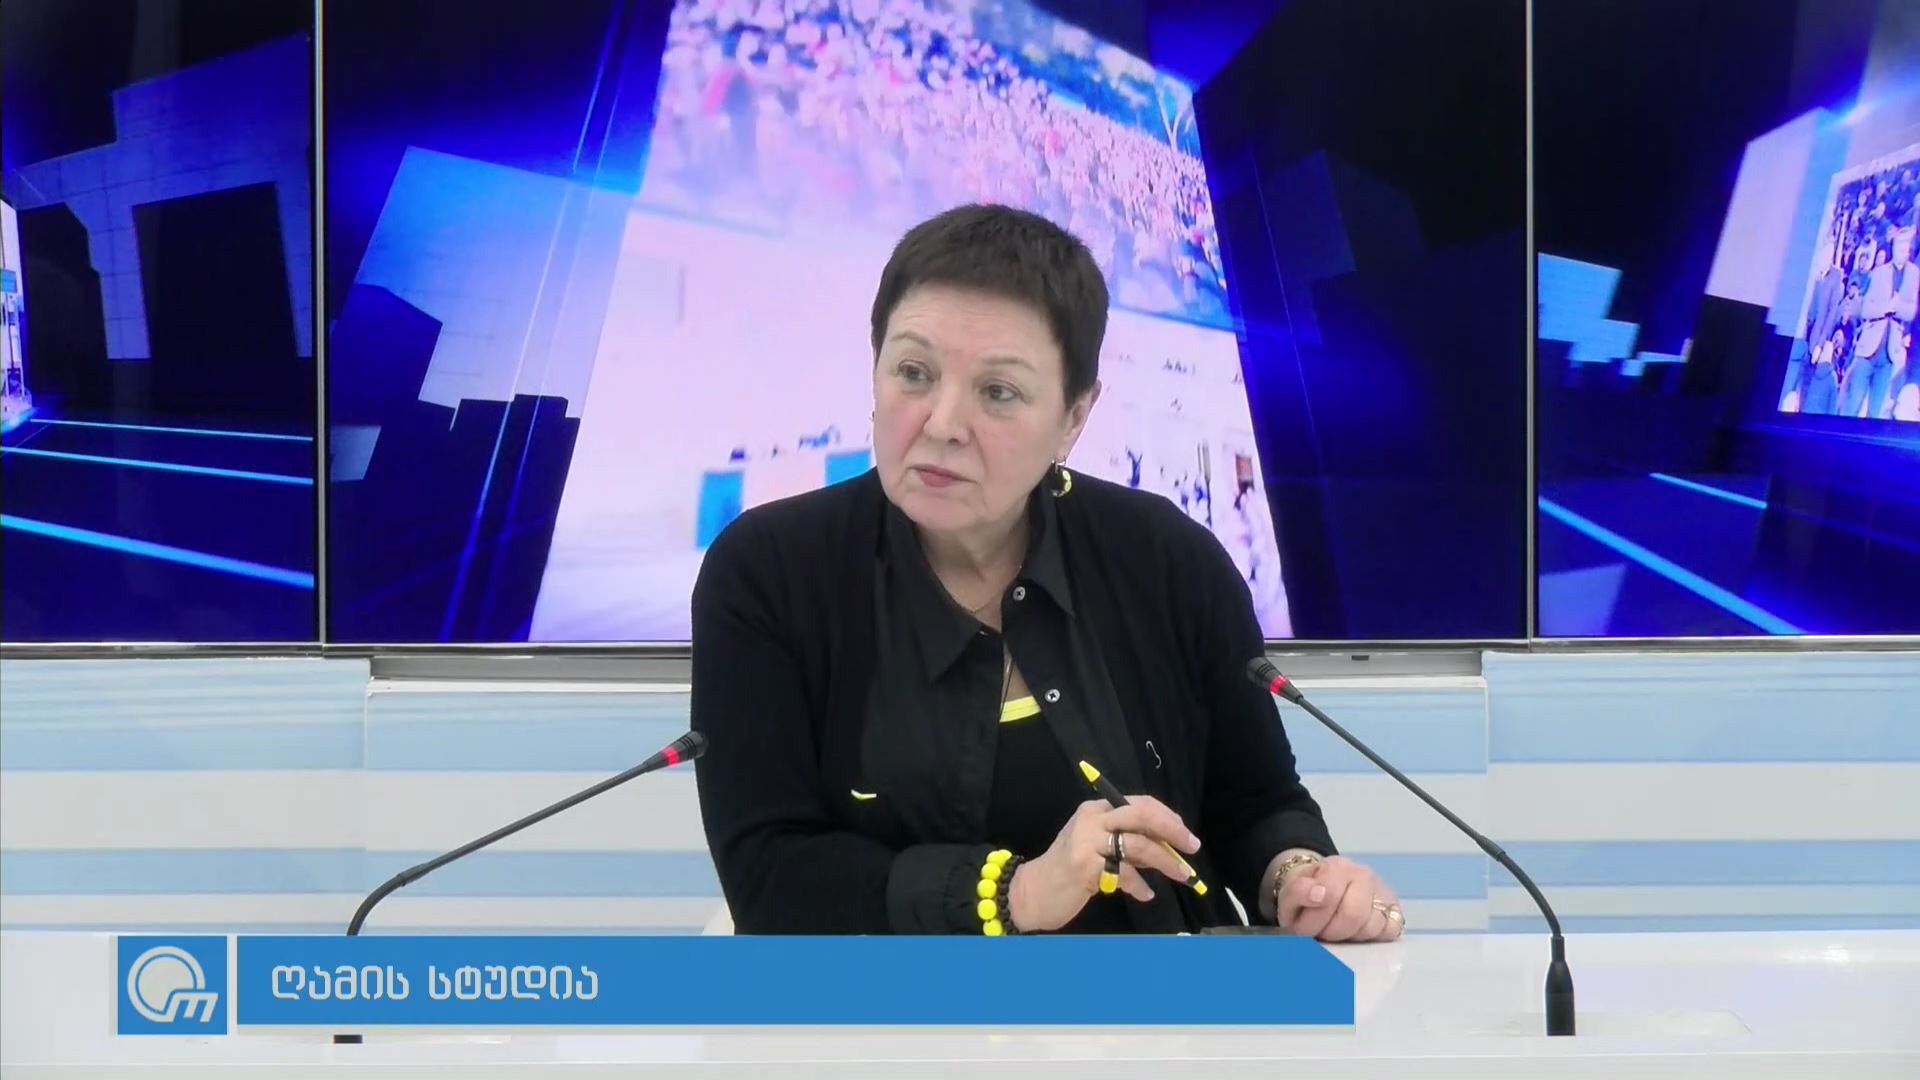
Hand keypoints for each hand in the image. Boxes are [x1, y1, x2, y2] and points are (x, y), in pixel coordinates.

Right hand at [1008, 796, 1200, 932]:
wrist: (1032, 892)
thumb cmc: (1068, 871)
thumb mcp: (1097, 848)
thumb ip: (1126, 842)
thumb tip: (1169, 845)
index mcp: (1096, 810)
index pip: (1139, 803)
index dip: (1167, 817)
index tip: (1184, 835)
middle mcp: (1091, 819)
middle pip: (1141, 814)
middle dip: (1172, 830)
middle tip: (1192, 846)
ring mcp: (1086, 842)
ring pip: (1138, 845)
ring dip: (1166, 862)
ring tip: (1183, 875)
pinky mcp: (1084, 866)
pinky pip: (1124, 873)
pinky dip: (1139, 885)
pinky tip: (1145, 894)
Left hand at [1276, 856, 1402, 942]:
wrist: (1322, 893)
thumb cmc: (1308, 897)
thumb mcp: (1291, 894)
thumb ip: (1298, 892)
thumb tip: (1318, 893)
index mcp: (1338, 866)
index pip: (1329, 898)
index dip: (1312, 921)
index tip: (1301, 927)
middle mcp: (1365, 875)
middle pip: (1353, 916)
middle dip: (1331, 931)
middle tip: (1320, 931)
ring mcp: (1383, 893)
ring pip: (1371, 927)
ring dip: (1349, 936)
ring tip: (1336, 929)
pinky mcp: (1395, 911)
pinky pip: (1390, 932)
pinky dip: (1371, 938)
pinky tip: (1356, 931)